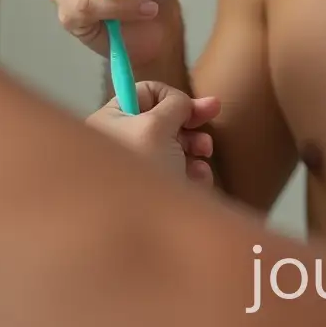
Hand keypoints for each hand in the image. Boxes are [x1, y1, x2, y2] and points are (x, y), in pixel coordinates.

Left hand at [86, 80, 218, 182]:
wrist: (129, 233)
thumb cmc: (137, 167)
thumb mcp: (156, 125)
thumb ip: (174, 105)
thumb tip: (182, 102)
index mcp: (111, 121)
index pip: (144, 93)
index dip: (171, 95)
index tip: (192, 105)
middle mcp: (121, 143)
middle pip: (163, 121)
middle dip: (190, 122)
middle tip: (213, 116)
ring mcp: (138, 170)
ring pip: (174, 148)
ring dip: (195, 148)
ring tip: (205, 154)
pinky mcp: (153, 194)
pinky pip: (177, 175)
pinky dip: (192, 173)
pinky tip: (199, 179)